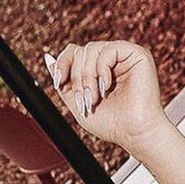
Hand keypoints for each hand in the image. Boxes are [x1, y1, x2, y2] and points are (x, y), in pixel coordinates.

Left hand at [44, 40, 165, 150]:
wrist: (135, 134)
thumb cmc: (112, 125)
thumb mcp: (77, 104)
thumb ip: (63, 83)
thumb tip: (48, 58)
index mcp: (99, 70)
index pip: (75, 52)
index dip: (63, 63)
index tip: (59, 82)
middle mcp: (111, 60)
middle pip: (81, 51)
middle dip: (77, 77)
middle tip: (85, 99)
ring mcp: (124, 55)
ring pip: (92, 49)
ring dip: (87, 76)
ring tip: (95, 97)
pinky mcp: (136, 54)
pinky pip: (109, 49)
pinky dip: (102, 68)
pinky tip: (106, 86)